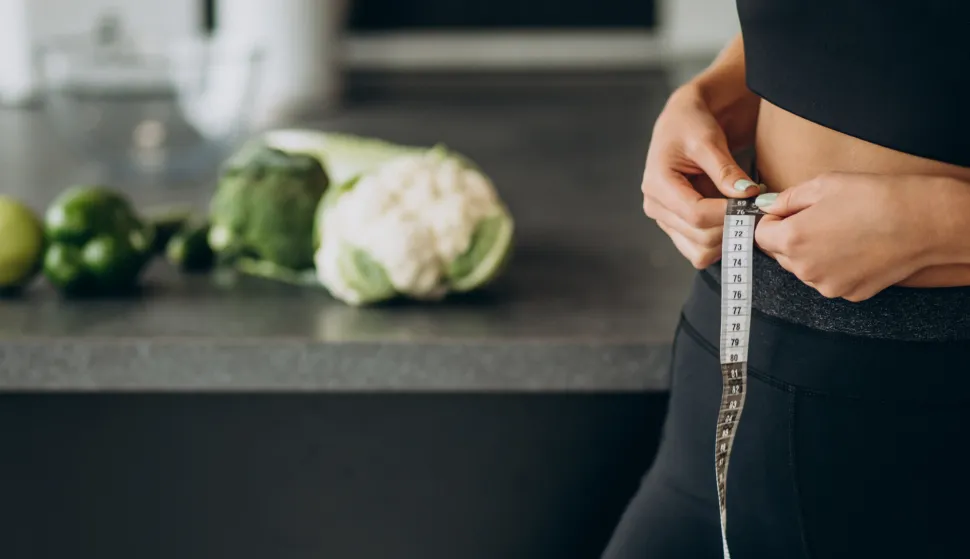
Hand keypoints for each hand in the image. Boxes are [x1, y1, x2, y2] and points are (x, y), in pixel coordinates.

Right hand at [642, 85, 761, 268]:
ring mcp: (666, 220)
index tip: (755, 204)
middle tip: (759, 210)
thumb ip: (725, 170)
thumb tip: (746, 196)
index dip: (728, 214)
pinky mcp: (677, 226)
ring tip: (746, 215)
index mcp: (657, 184)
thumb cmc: (691, 124)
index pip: (695, 213)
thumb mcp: (708, 139)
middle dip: (733, 227)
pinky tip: (735, 221)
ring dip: (728, 240)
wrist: (683, 122)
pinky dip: (722, 242)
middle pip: (699, 237)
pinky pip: (700, 250)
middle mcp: (656, 207)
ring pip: (700, 252)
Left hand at [754, 172, 950, 301]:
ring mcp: (827, 285)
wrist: (923, 222)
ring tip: (843, 231)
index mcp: (792, 240)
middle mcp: (805, 269)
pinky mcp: (849, 294)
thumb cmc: (874, 198)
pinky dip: (835, 266)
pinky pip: (829, 279)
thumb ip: (787, 199)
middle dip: (791, 237)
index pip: (760, 235)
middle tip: (821, 218)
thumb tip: (767, 206)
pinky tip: (857, 248)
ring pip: (805, 268)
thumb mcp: (823, 185)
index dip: (773, 220)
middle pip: (780, 254)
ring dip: (812, 253)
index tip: (789, 210)